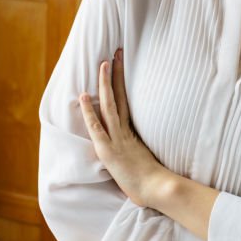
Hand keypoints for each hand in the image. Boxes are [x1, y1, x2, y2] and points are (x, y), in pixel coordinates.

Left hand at [78, 49, 169, 207]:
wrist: (158, 188)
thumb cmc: (154, 180)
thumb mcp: (146, 158)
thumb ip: (140, 147)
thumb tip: (141, 141)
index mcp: (132, 131)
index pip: (126, 100)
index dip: (121, 81)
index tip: (121, 63)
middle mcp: (124, 130)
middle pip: (119, 96)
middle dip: (116, 73)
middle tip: (116, 52)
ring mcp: (116, 139)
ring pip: (109, 106)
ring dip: (104, 84)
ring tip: (102, 64)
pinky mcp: (108, 150)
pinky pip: (97, 128)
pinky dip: (88, 112)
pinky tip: (82, 97)